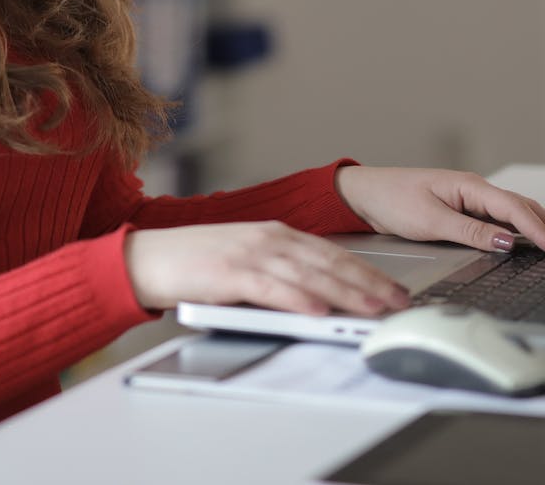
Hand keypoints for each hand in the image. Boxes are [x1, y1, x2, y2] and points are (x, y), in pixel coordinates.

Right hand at [123, 221, 413, 316]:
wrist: (147, 258)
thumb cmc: (193, 264)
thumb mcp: (245, 260)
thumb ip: (279, 272)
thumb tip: (320, 298)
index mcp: (274, 233)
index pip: (331, 253)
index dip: (366, 271)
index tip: (391, 289)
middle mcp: (268, 237)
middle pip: (329, 262)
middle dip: (368, 284)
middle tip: (397, 303)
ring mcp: (250, 253)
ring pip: (309, 275)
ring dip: (346, 293)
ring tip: (372, 310)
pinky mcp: (229, 272)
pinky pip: (273, 288)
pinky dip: (299, 300)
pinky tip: (319, 311)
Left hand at [335, 166, 544, 256]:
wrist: (365, 194)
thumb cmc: (392, 200)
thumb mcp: (430, 221)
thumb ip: (470, 232)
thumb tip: (507, 242)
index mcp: (469, 186)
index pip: (514, 209)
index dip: (540, 230)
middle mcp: (475, 190)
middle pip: (524, 208)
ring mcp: (471, 199)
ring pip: (516, 213)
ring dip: (544, 228)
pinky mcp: (465, 210)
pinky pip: (502, 220)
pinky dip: (524, 230)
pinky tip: (535, 241)